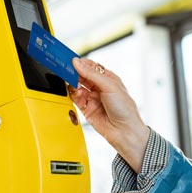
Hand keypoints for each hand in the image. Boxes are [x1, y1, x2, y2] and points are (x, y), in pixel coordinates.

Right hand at [71, 57, 149, 172]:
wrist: (125, 132)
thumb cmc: (125, 109)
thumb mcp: (109, 86)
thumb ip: (92, 74)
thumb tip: (78, 63)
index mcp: (108, 79)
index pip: (91, 67)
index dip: (81, 63)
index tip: (71, 60)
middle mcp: (100, 88)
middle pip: (82, 76)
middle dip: (74, 73)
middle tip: (66, 70)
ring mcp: (93, 98)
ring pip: (77, 87)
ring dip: (73, 84)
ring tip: (73, 84)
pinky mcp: (86, 109)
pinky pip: (75, 99)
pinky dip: (73, 95)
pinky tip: (75, 93)